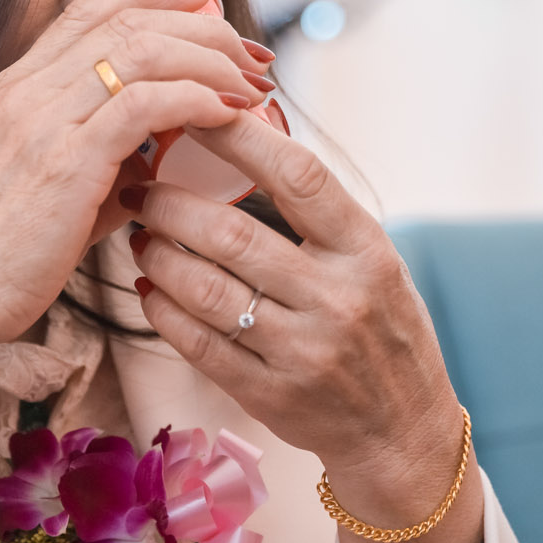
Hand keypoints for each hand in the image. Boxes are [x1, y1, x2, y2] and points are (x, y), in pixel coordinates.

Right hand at [0, 0, 273, 361]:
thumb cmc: (3, 254)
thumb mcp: (52, 185)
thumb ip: (106, 158)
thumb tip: (160, 154)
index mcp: (17, 85)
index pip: (93, 8)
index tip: (208, 0)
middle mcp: (26, 88)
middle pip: (129, 19)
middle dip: (204, 26)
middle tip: (252, 54)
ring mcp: (41, 118)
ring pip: (143, 49)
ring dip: (211, 60)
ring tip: (252, 85)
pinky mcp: (64, 159)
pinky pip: (146, 104)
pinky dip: (198, 98)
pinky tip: (229, 115)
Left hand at [123, 113, 466, 518]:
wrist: (401, 432)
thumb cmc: (382, 328)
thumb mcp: (374, 260)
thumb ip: (319, 214)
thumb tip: (247, 140)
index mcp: (366, 251)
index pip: (298, 176)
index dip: (241, 137)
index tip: (195, 110)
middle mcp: (338, 299)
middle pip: (232, 234)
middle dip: (170, 203)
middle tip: (141, 188)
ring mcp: (302, 352)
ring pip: (203, 288)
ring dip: (157, 254)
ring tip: (141, 234)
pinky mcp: (270, 395)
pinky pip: (197, 343)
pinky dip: (162, 309)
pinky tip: (149, 287)